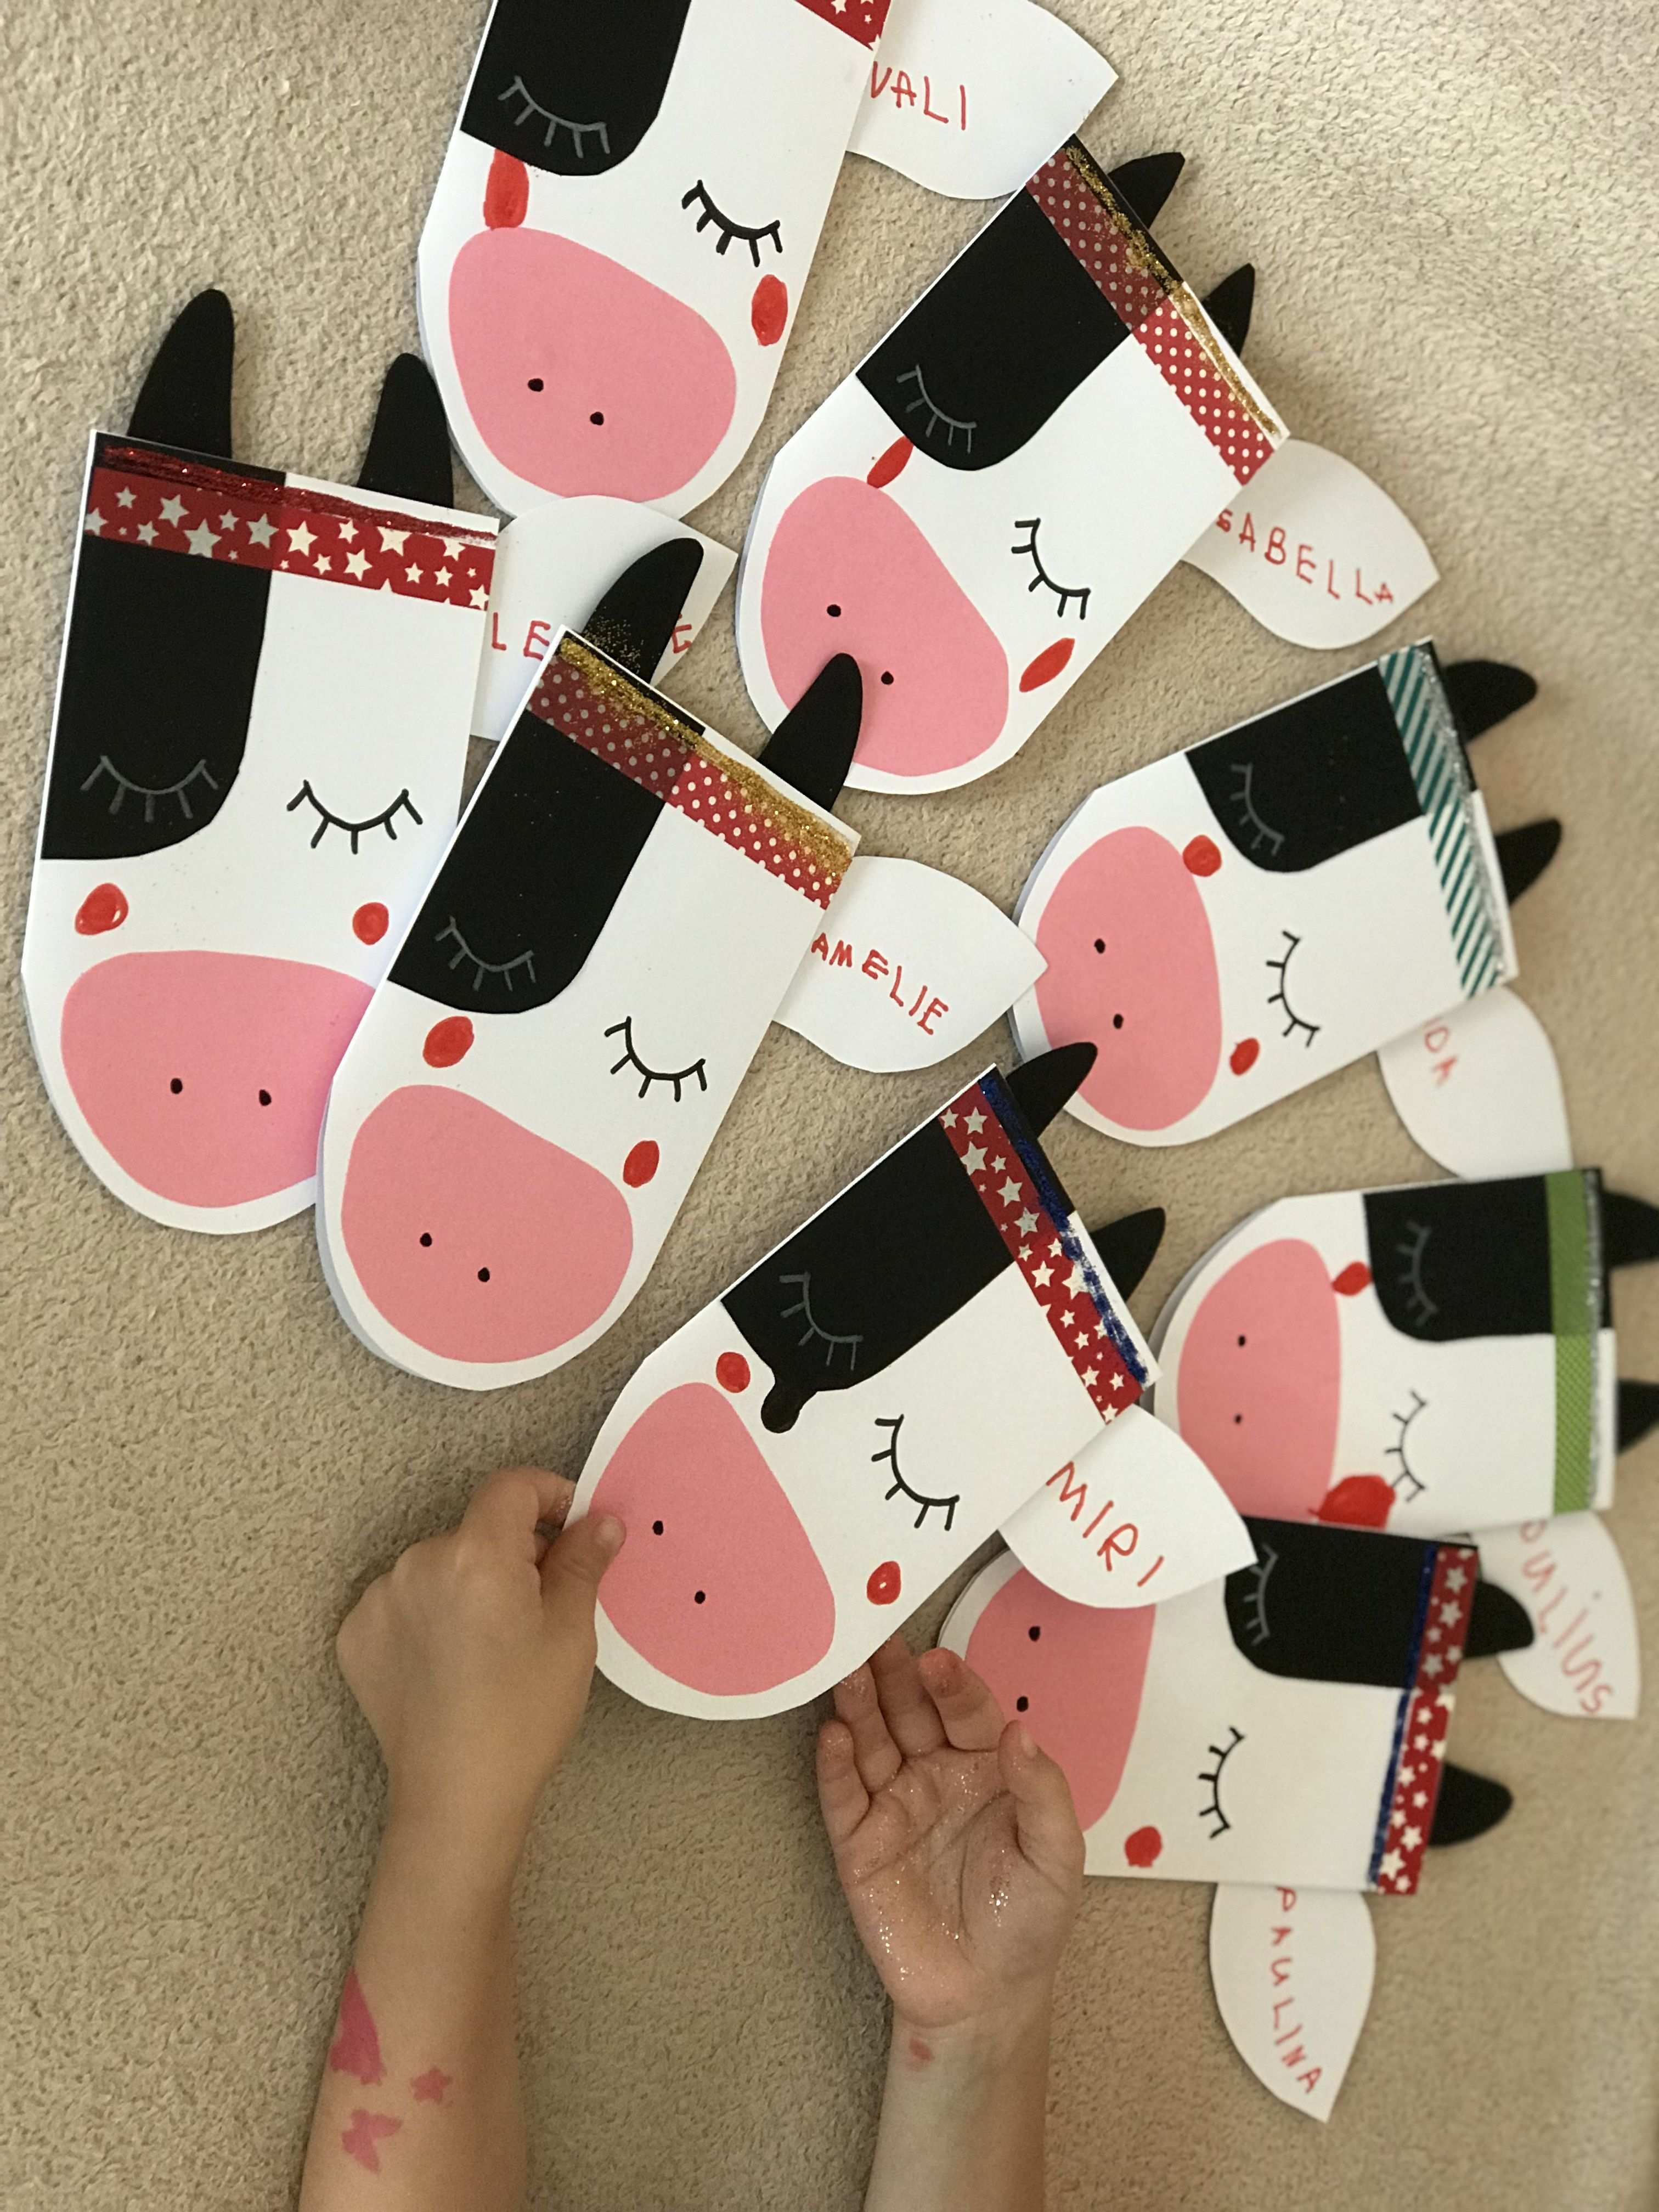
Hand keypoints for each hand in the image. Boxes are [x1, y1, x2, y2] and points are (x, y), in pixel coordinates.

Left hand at [336, 1467, 623, 1871]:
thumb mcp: (570, 1632)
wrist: (457, 1798)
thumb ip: (582, 1561)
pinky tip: (452, 1662)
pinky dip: (430, 1617)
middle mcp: (418, 1562)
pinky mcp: (356, 1636)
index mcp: (476, 1553)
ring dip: (469, 1584)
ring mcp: (379, 1600)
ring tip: (493, 1644)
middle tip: (542, 1604)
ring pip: (440, 1567)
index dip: (550, 1496)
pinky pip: (403, 1602)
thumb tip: (599, 1521)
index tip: (573, 1527)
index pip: (513, 1487)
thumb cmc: (523, 1715)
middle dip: (513, 1553)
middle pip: (477, 1530)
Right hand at [817, 1634, 1083, 2041]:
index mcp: (986, 1767)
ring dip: (857, 1705)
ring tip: (845, 1669)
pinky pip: (842, 1796)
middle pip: (910, 1712)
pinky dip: (834, 1765)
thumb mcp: (1056, 1857)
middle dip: (893, 1675)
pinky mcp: (858, 1844)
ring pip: (871, 1742)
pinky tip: (832, 1734)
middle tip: (874, 1636)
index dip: (952, 1684)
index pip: (966, 1710)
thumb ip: (1042, 1792)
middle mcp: (936, 1774)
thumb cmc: (1029, 1921)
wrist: (984, 1997)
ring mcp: (894, 1805)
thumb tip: (1020, 1730)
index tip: (937, 1662)